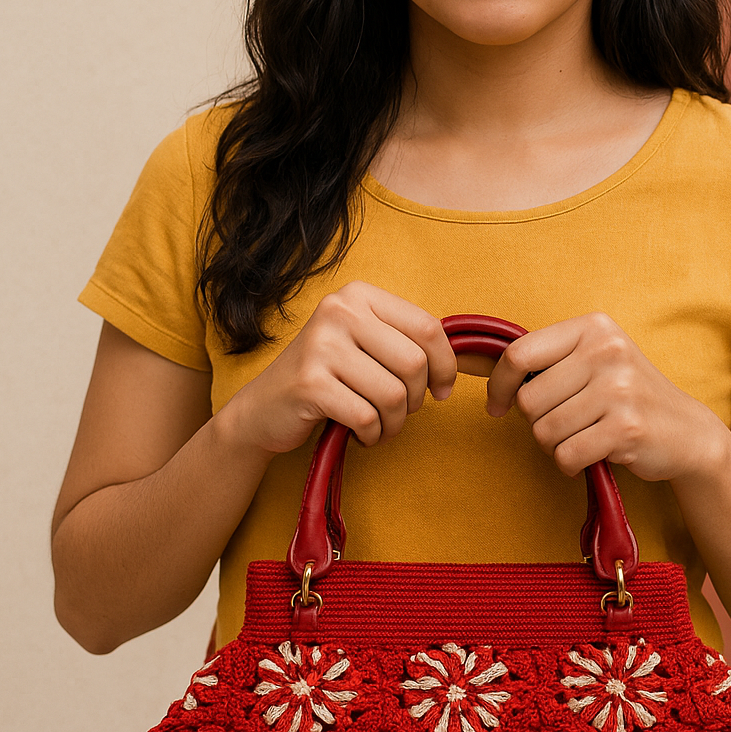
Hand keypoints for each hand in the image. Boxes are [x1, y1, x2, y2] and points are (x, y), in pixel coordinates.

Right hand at [219, 282, 457, 456]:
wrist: (263, 409)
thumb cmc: (327, 379)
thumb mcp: (366, 346)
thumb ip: (407, 343)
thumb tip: (467, 361)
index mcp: (358, 296)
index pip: (427, 328)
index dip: (446, 365)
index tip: (441, 390)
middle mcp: (339, 311)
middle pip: (414, 363)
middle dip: (416, 399)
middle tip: (399, 412)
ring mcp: (321, 346)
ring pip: (394, 395)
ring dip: (394, 423)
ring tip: (379, 426)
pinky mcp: (309, 383)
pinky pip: (368, 417)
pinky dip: (372, 435)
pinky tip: (360, 434)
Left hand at [486, 313, 725, 481]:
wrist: (686, 431)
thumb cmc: (626, 396)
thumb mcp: (593, 361)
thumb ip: (546, 361)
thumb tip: (476, 367)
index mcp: (593, 327)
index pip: (519, 354)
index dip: (498, 386)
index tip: (497, 406)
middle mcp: (606, 351)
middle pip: (528, 399)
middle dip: (537, 422)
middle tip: (566, 424)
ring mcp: (619, 388)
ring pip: (544, 431)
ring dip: (556, 445)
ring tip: (582, 437)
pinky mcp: (626, 427)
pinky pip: (567, 455)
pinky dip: (571, 464)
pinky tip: (591, 455)